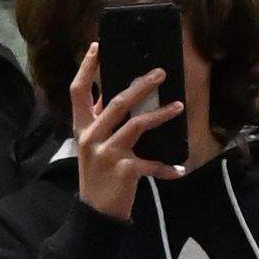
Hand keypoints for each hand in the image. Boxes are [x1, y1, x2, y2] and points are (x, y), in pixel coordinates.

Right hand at [68, 48, 173, 225]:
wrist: (96, 213)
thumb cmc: (98, 175)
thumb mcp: (93, 146)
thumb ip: (103, 122)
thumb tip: (125, 95)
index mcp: (82, 127)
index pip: (78, 91)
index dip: (87, 67)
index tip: (97, 46)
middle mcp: (91, 136)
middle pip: (117, 102)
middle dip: (141, 85)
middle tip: (161, 72)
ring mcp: (107, 152)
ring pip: (137, 124)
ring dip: (161, 114)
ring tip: (179, 106)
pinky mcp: (124, 169)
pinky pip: (151, 162)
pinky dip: (167, 166)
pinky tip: (179, 168)